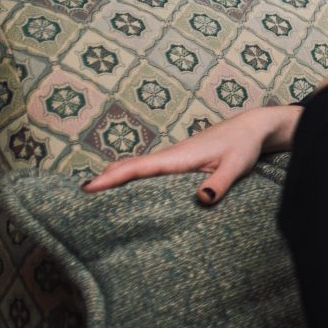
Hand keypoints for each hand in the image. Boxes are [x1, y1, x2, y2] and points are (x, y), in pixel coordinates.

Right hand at [81, 105, 301, 204]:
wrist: (253, 127)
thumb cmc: (244, 146)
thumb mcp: (236, 166)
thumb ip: (220, 184)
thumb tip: (201, 200)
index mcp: (178, 157)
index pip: (139, 168)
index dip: (112, 178)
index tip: (87, 188)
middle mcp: (170, 156)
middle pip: (130, 168)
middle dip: (103, 180)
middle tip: (74, 199)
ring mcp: (173, 159)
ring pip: (137, 169)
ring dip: (114, 180)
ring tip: (88, 198)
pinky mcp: (179, 163)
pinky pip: (148, 171)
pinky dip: (130, 178)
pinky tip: (122, 191)